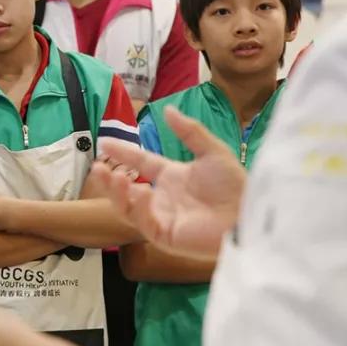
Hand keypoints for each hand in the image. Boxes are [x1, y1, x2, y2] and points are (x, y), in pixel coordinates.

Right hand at [91, 106, 244, 257]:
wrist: (249, 215)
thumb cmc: (234, 185)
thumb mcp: (212, 152)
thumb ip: (189, 131)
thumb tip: (167, 110)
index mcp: (173, 176)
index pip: (141, 162)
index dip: (123, 153)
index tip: (105, 143)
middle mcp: (163, 197)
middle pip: (126, 189)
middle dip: (110, 179)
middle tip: (98, 167)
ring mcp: (162, 217)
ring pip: (128, 207)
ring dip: (117, 193)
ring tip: (114, 177)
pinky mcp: (165, 235)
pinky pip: (144, 222)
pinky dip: (139, 208)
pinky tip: (142, 193)